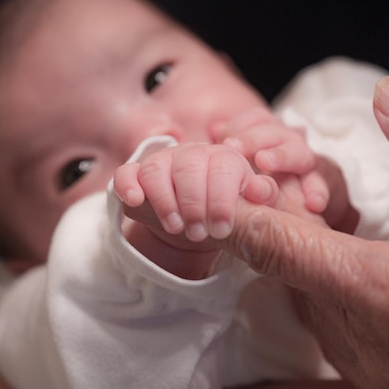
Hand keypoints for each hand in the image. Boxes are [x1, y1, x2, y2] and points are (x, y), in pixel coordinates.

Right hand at [114, 142, 277, 242]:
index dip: (222, 199)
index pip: (223, 168)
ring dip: (164, 200)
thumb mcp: (253, 204)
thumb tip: (260, 189)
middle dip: (193, 203)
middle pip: (189, 167)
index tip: (222, 229)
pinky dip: (128, 186)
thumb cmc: (229, 208)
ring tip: (175, 228)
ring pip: (156, 170)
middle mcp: (192, 155)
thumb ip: (262, 195)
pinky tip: (136, 202)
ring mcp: (163, 163)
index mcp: (223, 158)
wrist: (201, 215)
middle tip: (198, 233)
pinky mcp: (137, 176)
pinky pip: (127, 174)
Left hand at [222, 76, 388, 388]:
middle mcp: (371, 345)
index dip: (230, 213)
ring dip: (305, 263)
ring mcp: (374, 377)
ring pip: (308, 302)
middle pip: (289, 271)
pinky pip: (330, 337)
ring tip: (324, 224)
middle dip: (280, 226)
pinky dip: (324, 299)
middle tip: (285, 187)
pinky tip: (335, 293)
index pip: (279, 245)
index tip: (191, 191)